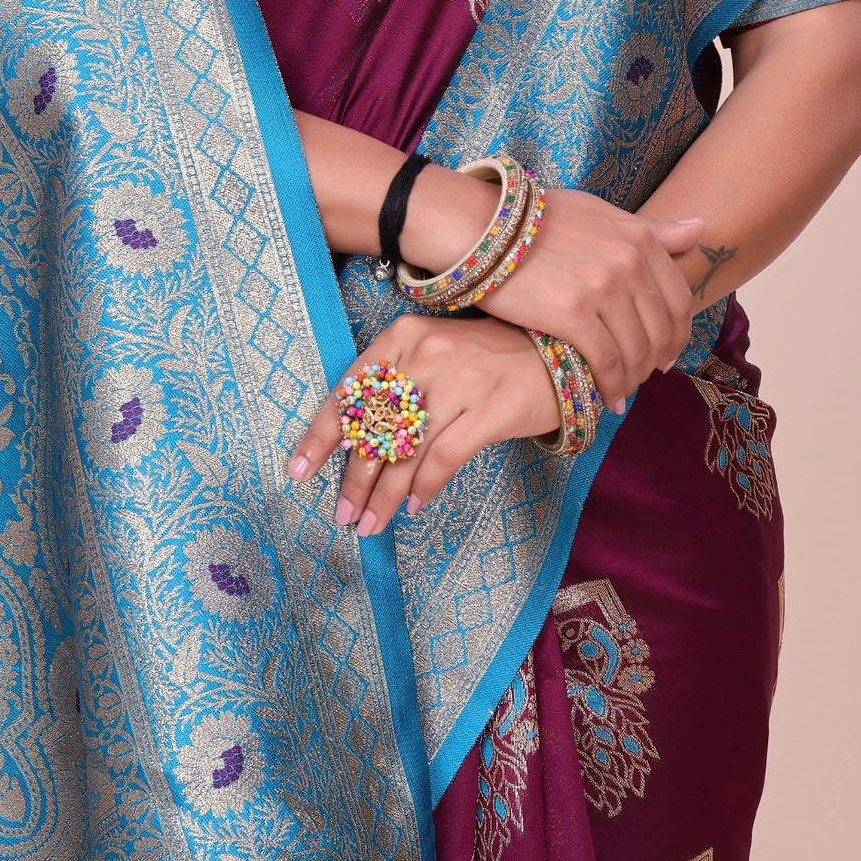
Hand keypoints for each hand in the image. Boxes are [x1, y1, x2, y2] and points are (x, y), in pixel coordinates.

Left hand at [286, 311, 557, 536]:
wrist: (560, 352)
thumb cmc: (488, 359)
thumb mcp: (435, 354)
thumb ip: (398, 385)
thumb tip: (355, 443)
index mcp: (403, 336)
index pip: (351, 390)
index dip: (322, 434)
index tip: (300, 470)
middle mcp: (427, 353)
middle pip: (376, 428)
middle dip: (354, 479)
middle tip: (341, 515)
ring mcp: (461, 380)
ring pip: (406, 450)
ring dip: (384, 495)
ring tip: (370, 525)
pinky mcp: (491, 408)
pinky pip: (445, 458)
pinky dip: (426, 487)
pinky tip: (414, 507)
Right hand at [474, 189, 703, 407]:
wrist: (482, 225)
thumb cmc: (536, 218)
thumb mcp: (599, 212)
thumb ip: (650, 228)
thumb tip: (700, 229)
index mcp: (639, 237)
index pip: (679, 298)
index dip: (677, 333)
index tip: (667, 353)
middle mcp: (629, 261)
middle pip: (661, 329)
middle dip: (656, 361)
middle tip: (643, 377)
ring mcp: (603, 288)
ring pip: (636, 351)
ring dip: (633, 378)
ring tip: (621, 389)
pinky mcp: (574, 314)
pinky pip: (607, 362)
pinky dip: (611, 386)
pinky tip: (605, 397)